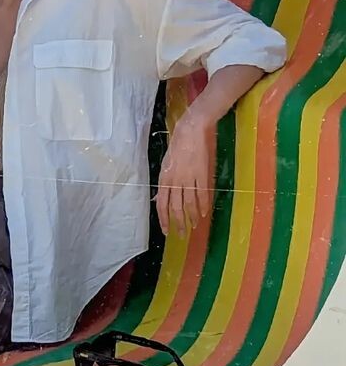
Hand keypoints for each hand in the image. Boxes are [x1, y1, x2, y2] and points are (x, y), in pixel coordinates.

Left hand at [155, 110, 215, 235]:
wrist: (191, 130)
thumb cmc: (177, 146)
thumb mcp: (166, 165)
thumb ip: (165, 182)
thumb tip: (162, 198)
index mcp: (164, 179)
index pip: (162, 205)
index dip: (164, 220)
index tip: (166, 231)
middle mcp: (175, 181)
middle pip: (176, 208)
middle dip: (179, 223)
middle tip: (182, 234)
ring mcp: (189, 178)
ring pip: (189, 203)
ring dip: (192, 217)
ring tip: (194, 226)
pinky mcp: (202, 174)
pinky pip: (202, 194)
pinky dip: (203, 205)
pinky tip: (203, 213)